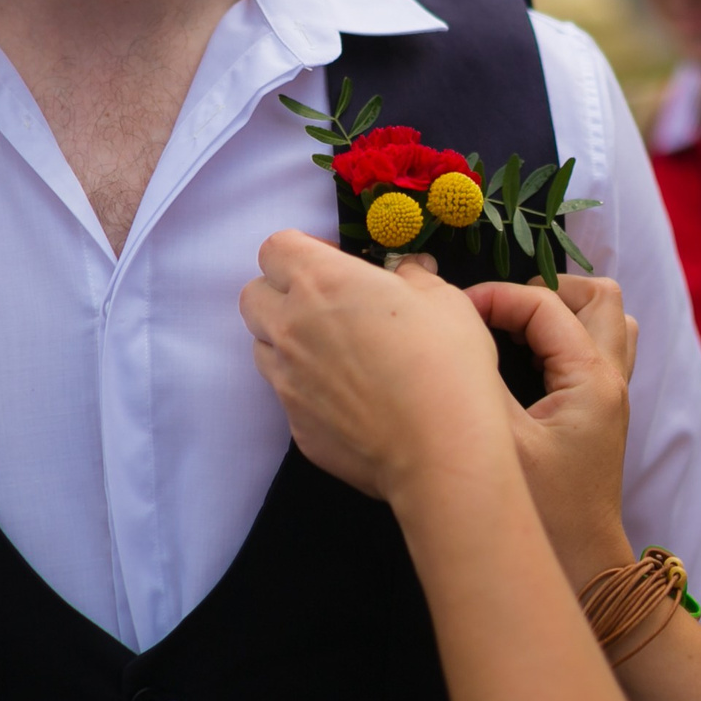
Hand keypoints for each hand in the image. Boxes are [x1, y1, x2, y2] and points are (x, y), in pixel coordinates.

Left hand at [240, 231, 517, 502]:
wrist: (442, 450)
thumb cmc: (446, 362)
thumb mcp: (444, 300)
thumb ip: (413, 278)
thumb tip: (408, 272)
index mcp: (321, 282)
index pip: (275, 249)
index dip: (302, 251)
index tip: (336, 265)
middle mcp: (291, 328)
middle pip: (254, 296)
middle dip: (280, 293)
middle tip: (327, 306)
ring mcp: (287, 381)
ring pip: (263, 347)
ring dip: (288, 341)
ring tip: (337, 354)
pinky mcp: (296, 427)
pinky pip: (288, 395)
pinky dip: (309, 389)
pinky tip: (352, 400)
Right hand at [465, 274, 637, 586]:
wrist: (584, 572)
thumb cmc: (544, 514)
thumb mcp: (501, 444)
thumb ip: (478, 382)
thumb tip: (453, 333)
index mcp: (592, 380)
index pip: (545, 304)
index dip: (496, 297)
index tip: (454, 316)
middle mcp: (612, 380)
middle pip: (599, 298)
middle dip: (545, 291)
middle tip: (496, 313)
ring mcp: (612, 398)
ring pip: (606, 323)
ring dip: (563, 313)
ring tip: (513, 330)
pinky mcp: (601, 416)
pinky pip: (597, 352)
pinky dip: (564, 339)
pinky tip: (524, 360)